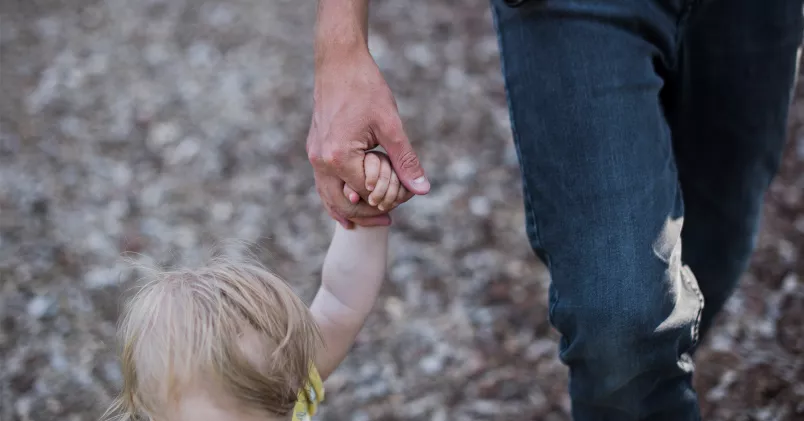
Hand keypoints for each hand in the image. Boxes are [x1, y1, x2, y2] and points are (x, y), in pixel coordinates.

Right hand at [306, 48, 429, 228]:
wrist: (339, 63)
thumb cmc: (366, 88)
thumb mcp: (391, 126)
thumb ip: (405, 161)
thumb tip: (422, 189)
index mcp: (339, 157)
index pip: (366, 194)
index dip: (388, 199)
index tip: (405, 199)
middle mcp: (321, 161)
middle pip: (342, 204)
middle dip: (367, 215)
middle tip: (389, 221)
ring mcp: (315, 156)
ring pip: (328, 198)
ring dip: (349, 211)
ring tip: (371, 221)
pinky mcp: (315, 150)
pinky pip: (323, 184)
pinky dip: (336, 197)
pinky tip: (349, 203)